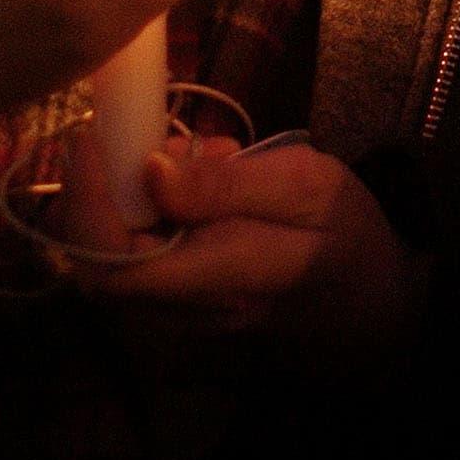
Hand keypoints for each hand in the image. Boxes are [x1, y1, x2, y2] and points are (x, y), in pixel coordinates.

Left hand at [72, 132, 426, 361]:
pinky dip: (150, 217)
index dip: (83, 201)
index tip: (91, 136)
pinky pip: (138, 265)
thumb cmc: (347, 238)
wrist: (376, 306)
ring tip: (204, 158)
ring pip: (113, 258)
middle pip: (95, 261)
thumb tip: (150, 171)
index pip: (109, 263)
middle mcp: (182, 316)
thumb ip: (226, 185)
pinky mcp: (179, 317)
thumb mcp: (305, 187)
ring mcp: (176, 324)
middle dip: (108, 187)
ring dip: (133, 198)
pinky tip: (204, 187)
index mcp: (215, 281)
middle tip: (154, 134)